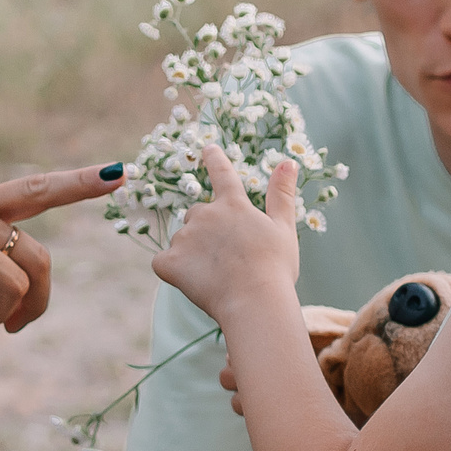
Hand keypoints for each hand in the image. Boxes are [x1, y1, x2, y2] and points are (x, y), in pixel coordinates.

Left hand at [150, 149, 300, 330]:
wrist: (255, 301)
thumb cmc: (275, 268)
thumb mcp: (284, 228)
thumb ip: (281, 194)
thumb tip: (287, 162)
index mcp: (233, 205)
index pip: (222, 173)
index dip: (215, 160)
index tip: (208, 148)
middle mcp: (206, 214)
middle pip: (197, 214)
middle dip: (207, 230)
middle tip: (228, 256)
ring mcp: (185, 237)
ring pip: (182, 240)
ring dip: (192, 252)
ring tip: (216, 275)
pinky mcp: (170, 262)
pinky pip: (163, 262)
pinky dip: (173, 270)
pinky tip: (192, 282)